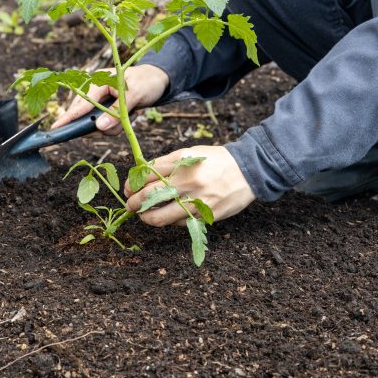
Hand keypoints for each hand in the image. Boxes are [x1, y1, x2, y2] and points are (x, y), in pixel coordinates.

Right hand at [51, 63, 169, 134]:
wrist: (158, 80)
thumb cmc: (146, 81)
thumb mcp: (135, 94)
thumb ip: (117, 111)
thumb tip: (99, 127)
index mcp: (99, 81)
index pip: (81, 103)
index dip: (69, 117)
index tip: (57, 128)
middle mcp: (96, 92)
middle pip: (86, 117)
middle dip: (102, 125)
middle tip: (119, 122)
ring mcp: (100, 102)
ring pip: (98, 125)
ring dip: (113, 126)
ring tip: (130, 114)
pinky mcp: (106, 110)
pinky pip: (106, 126)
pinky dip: (116, 126)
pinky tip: (128, 116)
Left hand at [125, 146, 255, 225]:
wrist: (248, 170)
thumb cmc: (216, 161)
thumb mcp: (190, 154)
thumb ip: (166, 163)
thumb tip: (141, 176)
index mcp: (182, 162)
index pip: (146, 176)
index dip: (132, 185)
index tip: (128, 190)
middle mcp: (188, 182)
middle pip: (149, 197)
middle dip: (134, 204)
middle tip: (130, 206)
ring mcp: (196, 201)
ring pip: (161, 217)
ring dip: (147, 218)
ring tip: (144, 216)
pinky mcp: (205, 215)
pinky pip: (179, 223)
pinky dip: (170, 221)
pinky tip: (168, 216)